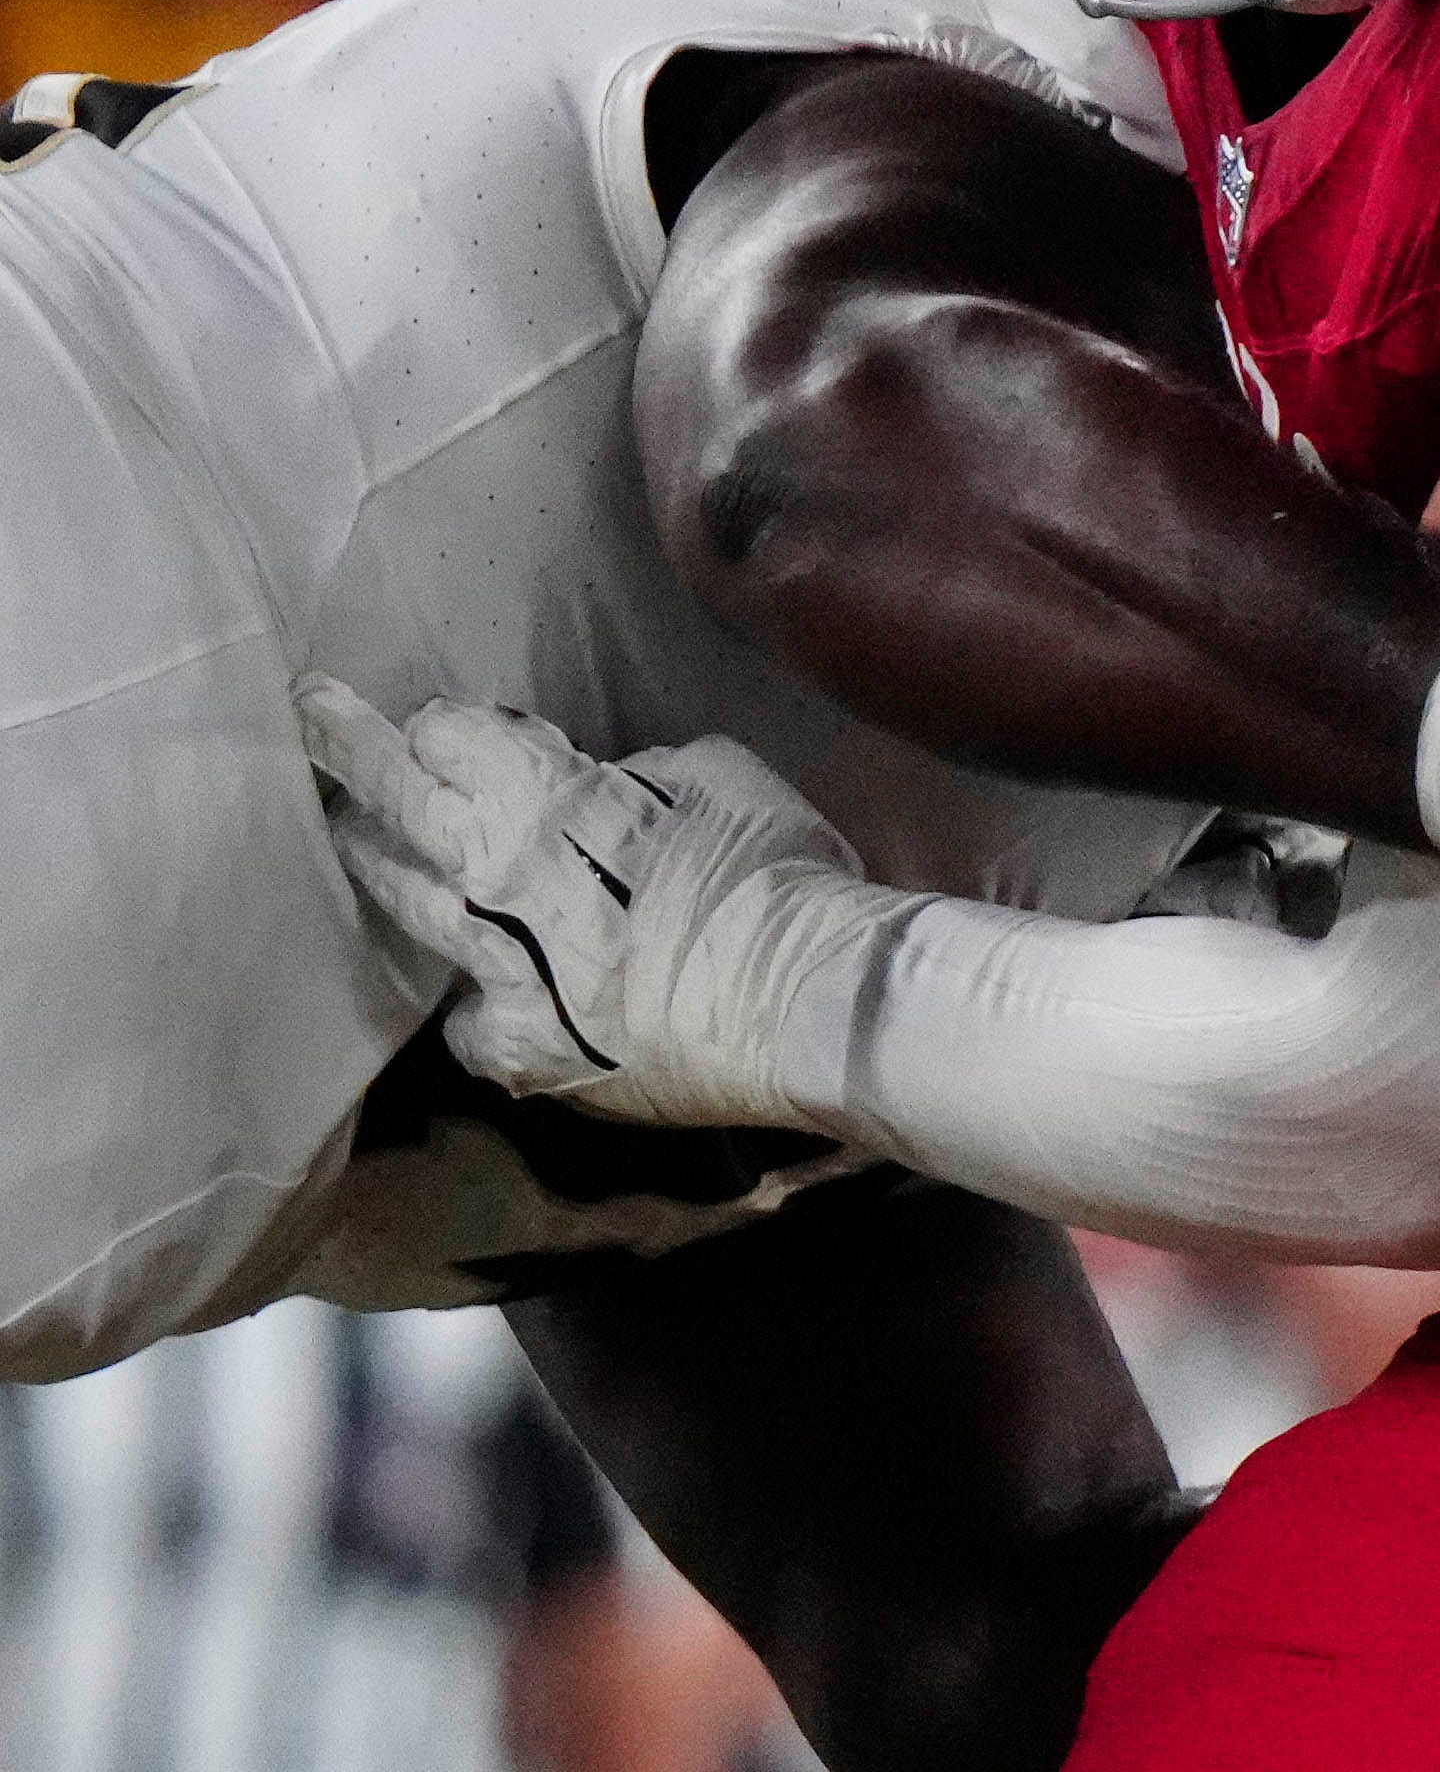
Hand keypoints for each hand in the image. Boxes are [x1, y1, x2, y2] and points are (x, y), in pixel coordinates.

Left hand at [300, 682, 852, 1109]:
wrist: (800, 1003)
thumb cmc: (775, 873)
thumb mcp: (717, 776)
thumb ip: (641, 775)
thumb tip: (609, 785)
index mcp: (545, 798)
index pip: (449, 739)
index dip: (447, 726)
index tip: (439, 723)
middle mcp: (493, 877)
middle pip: (394, 805)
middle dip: (347, 754)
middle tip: (306, 723)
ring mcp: (492, 970)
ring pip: (408, 908)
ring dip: (379, 868)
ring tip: (356, 847)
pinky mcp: (514, 1048)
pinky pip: (466, 1016)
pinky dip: (475, 997)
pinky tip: (489, 994)